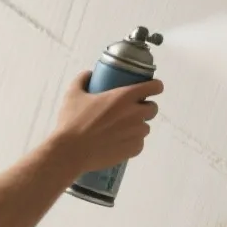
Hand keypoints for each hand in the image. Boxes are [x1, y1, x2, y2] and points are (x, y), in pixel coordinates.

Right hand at [47, 72, 161, 173]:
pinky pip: (139, 143)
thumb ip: (82, 80)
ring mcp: (136, 133)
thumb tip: (89, 74)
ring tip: (121, 129)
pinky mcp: (134, 149)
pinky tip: (119, 142)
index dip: (155, 86)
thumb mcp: (73, 94)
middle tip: (130, 110)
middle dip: (145, 107)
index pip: (154, 87)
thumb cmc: (72, 121)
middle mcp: (135, 114)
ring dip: (137, 126)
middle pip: (153, 108)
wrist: (71, 152)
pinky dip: (132, 141)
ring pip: (145, 127)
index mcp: (124, 97)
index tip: (151, 88)